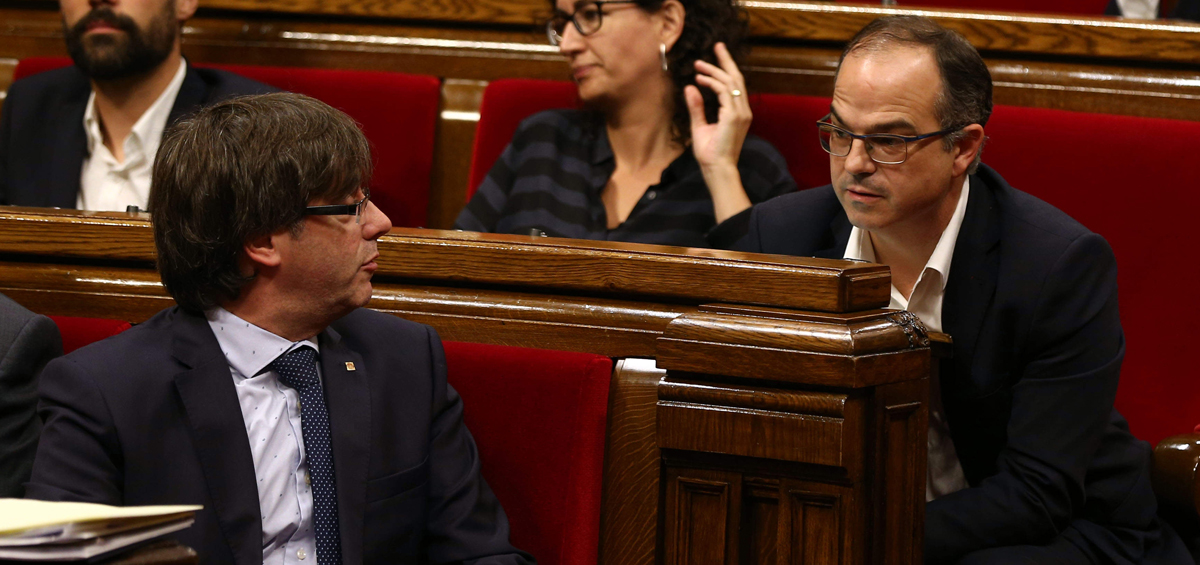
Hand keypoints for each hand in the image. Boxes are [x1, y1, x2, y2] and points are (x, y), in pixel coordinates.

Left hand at [686, 42, 751, 222]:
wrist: (716, 169)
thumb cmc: (710, 153)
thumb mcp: (699, 126)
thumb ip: (696, 107)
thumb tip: (690, 88)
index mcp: (738, 113)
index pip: (734, 85)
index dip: (724, 69)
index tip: (709, 61)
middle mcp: (743, 110)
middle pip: (737, 78)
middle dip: (725, 60)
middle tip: (716, 45)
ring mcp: (740, 113)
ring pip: (730, 82)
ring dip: (714, 71)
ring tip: (698, 66)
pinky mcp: (733, 116)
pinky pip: (724, 92)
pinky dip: (712, 83)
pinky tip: (699, 80)